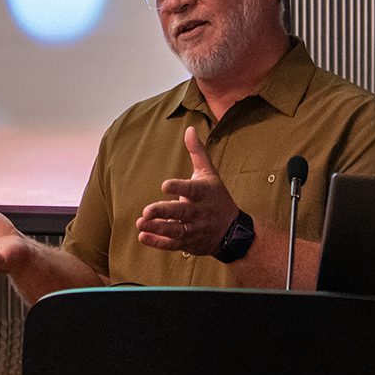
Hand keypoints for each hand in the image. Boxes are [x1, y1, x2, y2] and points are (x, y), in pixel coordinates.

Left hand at [136, 126, 240, 255]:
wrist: (233, 232)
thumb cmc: (217, 197)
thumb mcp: (210, 174)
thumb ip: (197, 153)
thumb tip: (189, 129)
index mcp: (204, 193)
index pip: (192, 190)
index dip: (179, 188)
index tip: (164, 185)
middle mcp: (200, 212)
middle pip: (181, 212)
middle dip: (164, 212)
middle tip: (146, 211)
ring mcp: (194, 229)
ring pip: (176, 230)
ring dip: (158, 228)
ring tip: (140, 224)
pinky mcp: (189, 243)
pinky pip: (172, 244)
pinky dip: (157, 242)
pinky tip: (143, 237)